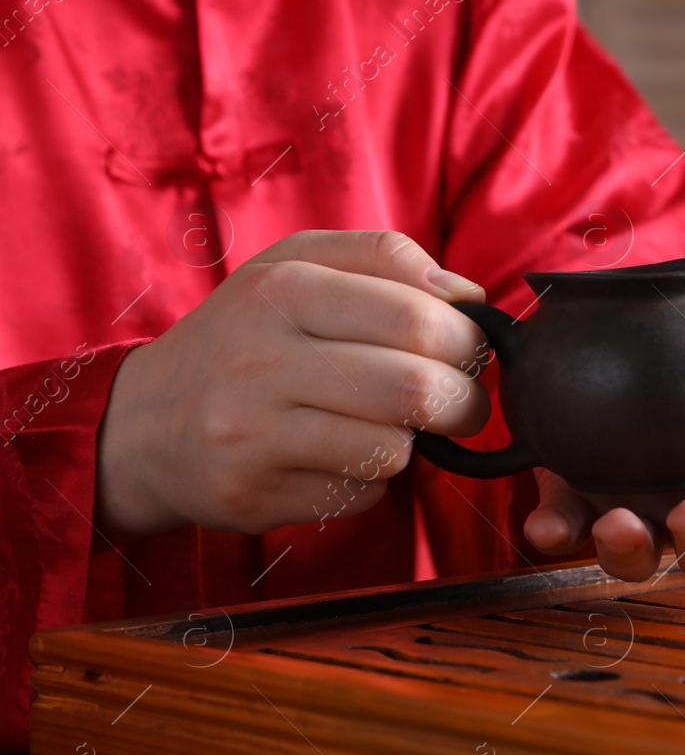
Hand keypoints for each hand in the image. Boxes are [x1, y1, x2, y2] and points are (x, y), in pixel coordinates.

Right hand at [98, 231, 489, 535]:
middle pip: (417, 388)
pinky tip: (335, 459)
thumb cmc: (246, 337)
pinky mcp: (251, 492)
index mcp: (285, 289)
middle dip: (464, 403)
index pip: (418, 316)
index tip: (470, 353)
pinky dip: (368, 481)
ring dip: (411, 443)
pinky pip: (358, 494)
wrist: (144, 422)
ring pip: (393, 449)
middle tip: (462, 405)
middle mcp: (261, 358)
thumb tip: (470, 295)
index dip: (468, 341)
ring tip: (387, 426)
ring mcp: (251, 432)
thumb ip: (386, 260)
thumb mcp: (299, 268)